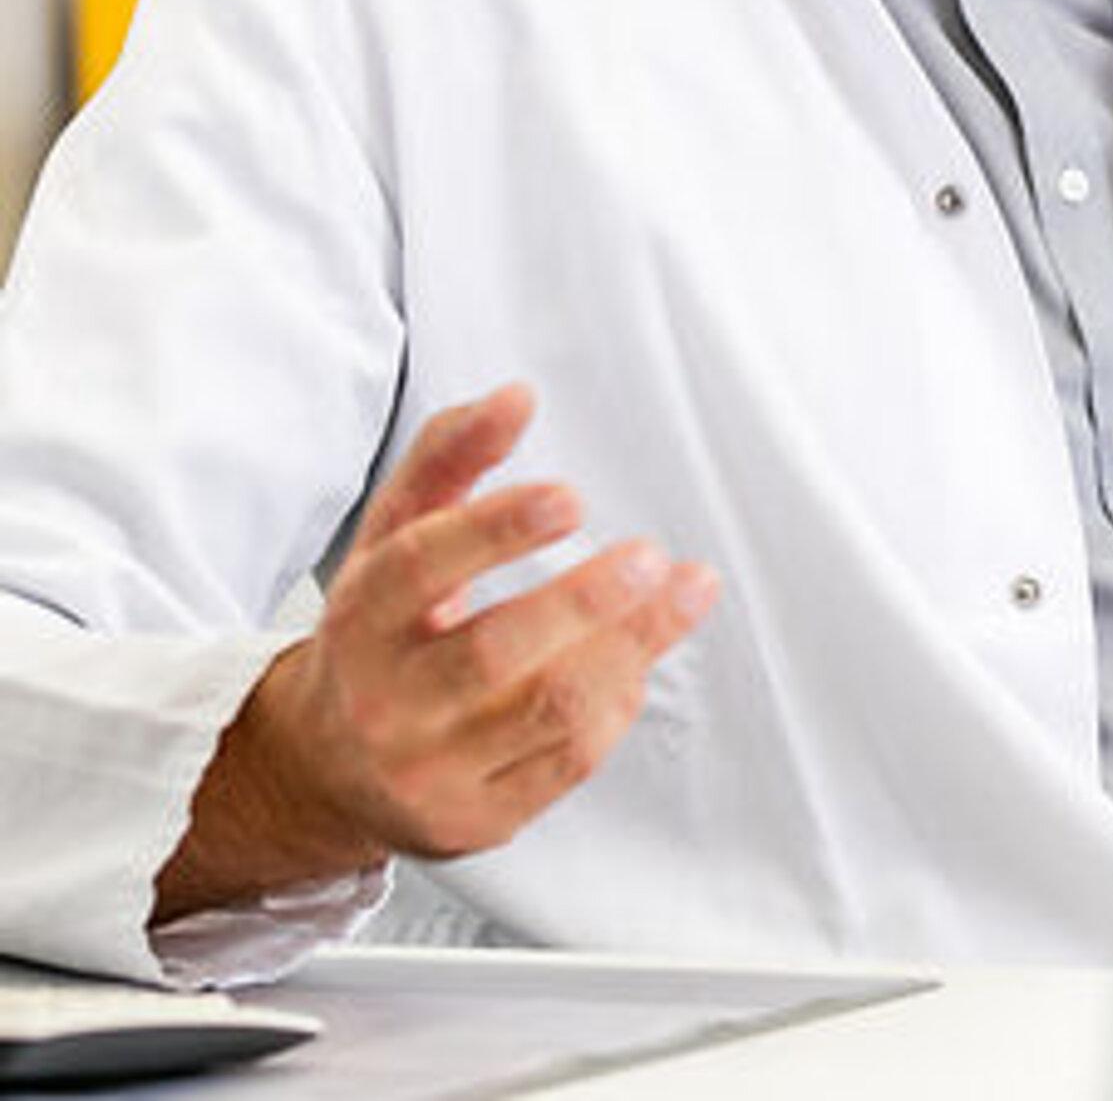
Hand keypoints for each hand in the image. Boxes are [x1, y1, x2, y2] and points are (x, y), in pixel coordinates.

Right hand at [156, 383, 717, 916]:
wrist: (326, 766)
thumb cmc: (380, 632)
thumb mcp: (394, 536)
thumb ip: (450, 456)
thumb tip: (515, 396)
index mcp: (359, 619)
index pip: (418, 570)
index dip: (495, 530)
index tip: (570, 497)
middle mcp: (386, 702)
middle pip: (494, 653)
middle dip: (587, 601)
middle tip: (651, 556)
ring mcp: (429, 770)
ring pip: (548, 711)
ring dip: (633, 646)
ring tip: (684, 591)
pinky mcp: (476, 820)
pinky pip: (567, 761)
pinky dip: (618, 701)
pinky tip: (641, 656)